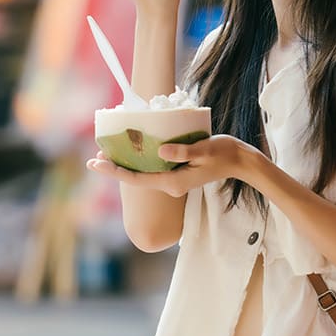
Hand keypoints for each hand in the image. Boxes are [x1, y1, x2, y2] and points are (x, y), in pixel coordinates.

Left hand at [86, 135, 263, 196]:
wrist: (240, 162)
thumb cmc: (224, 153)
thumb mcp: (204, 149)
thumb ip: (183, 152)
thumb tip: (161, 151)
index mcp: (172, 182)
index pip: (136, 178)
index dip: (114, 170)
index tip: (96, 163)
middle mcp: (170, 185)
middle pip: (136, 178)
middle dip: (115, 168)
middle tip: (94, 158)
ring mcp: (173, 180)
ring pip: (143, 174)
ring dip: (125, 164)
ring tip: (107, 153)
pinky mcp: (177, 174)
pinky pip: (153, 169)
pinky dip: (139, 161)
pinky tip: (131, 151)